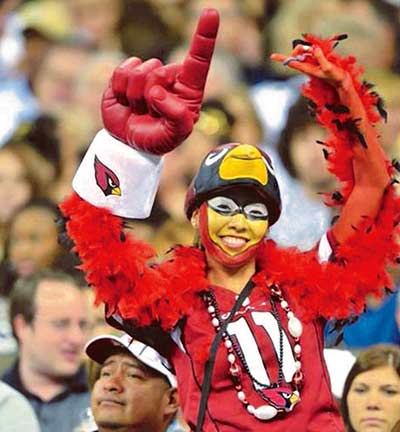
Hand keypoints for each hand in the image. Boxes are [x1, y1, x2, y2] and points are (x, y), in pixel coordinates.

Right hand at [101, 8, 218, 154]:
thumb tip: (157, 92)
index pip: (198, 61)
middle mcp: (169, 77)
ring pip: (139, 71)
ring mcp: (147, 74)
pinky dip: (120, 91)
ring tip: (139, 109)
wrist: (131, 143)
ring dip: (136, 97)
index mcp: (188, 89)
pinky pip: (120, 72)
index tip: (211, 13)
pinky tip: (126, 101)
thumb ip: (176, 117)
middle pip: (160, 70)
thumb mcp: (176, 135)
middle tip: (150, 113)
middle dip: (150, 96)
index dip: (204, 37)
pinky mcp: (125, 75)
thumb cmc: (159, 139)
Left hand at [270, 41, 347, 87]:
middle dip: (300, 49)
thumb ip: (320, 58)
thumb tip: (314, 49)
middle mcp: (307, 65)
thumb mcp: (328, 67)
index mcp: (307, 69)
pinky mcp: (317, 60)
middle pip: (297, 54)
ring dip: (308, 48)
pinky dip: (314, 49)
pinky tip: (319, 50)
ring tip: (318, 51)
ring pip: (304, 51)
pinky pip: (311, 51)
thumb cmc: (334, 76)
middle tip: (308, 48)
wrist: (340, 80)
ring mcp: (311, 62)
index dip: (282, 59)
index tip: (272, 56)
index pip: (292, 62)